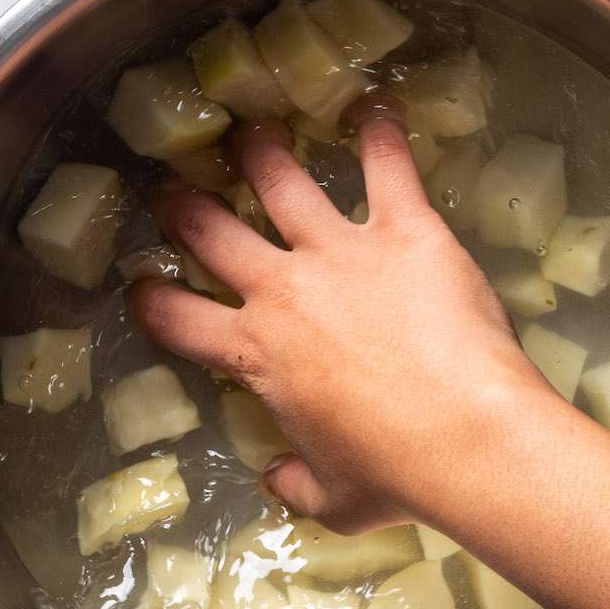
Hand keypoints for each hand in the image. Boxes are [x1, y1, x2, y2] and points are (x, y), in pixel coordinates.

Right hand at [127, 99, 555, 532]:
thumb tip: (274, 479)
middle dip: (184, 206)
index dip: (152, 302)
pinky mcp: (404, 229)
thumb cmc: (396, 475)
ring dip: (261, 152)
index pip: (177, 320)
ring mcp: (341, 252)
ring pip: (281, 180)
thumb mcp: (335, 501)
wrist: (466, 437)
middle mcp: (283, 290)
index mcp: (256, 354)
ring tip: (253, 133)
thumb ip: (296, 484)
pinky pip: (386, 167)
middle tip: (174, 189)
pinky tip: (376, 108)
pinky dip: (380, 134)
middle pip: (211, 232)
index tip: (143, 289)